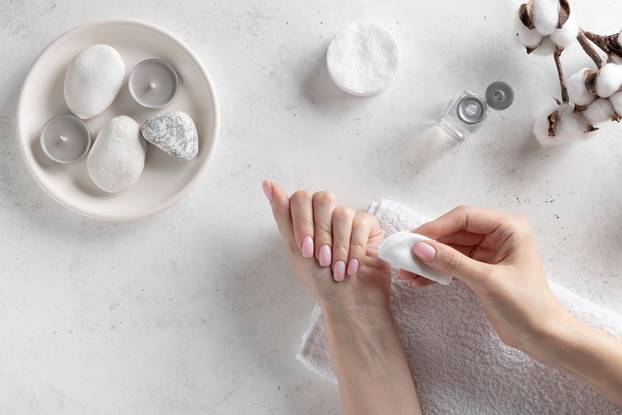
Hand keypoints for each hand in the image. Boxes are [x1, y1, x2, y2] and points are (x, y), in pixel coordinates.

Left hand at [264, 180, 421, 413]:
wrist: (348, 304)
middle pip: (323, 199)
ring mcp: (349, 219)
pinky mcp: (369, 227)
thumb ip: (282, 215)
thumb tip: (267, 183)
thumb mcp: (294, 249)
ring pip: (342, 213)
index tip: (305, 250)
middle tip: (321, 260)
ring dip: (338, 247)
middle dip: (321, 234)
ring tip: (338, 270)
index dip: (302, 222)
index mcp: (307, 217)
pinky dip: (355, 249)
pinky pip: (361, 223)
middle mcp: (327, 215)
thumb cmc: (320, 281)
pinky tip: (353, 267)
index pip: (300, 198)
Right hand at [401, 206, 569, 356]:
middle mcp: (497, 235)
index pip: (464, 217)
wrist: (543, 337)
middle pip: (454, 232)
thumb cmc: (526, 306)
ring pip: (450, 248)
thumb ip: (451, 262)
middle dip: (429, 245)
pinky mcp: (480, 269)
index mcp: (508, 227)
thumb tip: (419, 247)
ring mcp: (488, 252)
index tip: (413, 239)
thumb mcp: (486, 281)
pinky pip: (452, 264)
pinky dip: (436, 271)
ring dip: (428, 260)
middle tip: (404, 255)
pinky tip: (419, 280)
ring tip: (407, 272)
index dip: (436, 227)